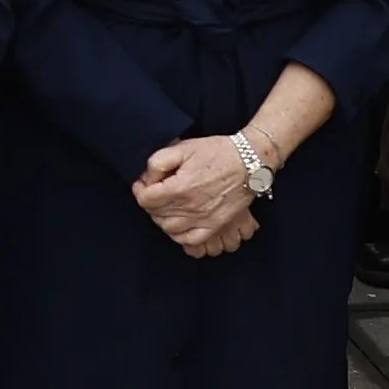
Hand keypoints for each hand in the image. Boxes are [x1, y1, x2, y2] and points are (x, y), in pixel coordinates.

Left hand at [133, 133, 269, 259]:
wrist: (248, 162)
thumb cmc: (216, 152)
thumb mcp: (182, 148)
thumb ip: (157, 162)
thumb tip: (147, 179)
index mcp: (180, 188)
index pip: (145, 199)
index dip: (140, 190)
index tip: (143, 183)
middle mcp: (190, 208)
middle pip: (156, 214)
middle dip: (150, 202)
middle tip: (156, 191)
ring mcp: (203, 220)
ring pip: (169, 229)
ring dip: (161, 218)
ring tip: (166, 205)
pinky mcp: (215, 226)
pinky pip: (190, 240)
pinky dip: (179, 235)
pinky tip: (178, 223)